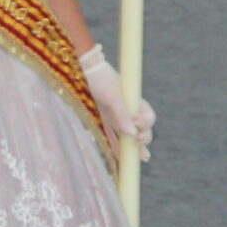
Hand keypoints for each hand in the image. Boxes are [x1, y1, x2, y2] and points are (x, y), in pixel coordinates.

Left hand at [81, 42, 154, 161]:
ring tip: (140, 158)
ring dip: (133, 147)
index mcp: (133, 100)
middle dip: (144, 137)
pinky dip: (117, 149)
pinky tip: (122, 160)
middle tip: (137, 140)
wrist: (78, 67)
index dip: (146, 123)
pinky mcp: (100, 120)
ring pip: (127, 136)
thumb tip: (132, 134)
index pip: (148, 116)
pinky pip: (111, 138)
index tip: (137, 122)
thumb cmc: (98, 77)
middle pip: (141, 128)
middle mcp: (125, 108)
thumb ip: (122, 114)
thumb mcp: (112, 94)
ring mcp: (112, 115)